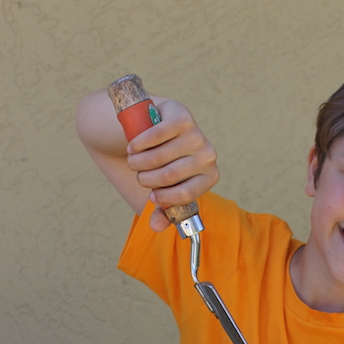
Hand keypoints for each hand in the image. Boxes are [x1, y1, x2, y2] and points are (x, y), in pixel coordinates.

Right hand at [125, 98, 218, 230]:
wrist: (164, 124)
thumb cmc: (168, 162)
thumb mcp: (168, 186)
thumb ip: (164, 210)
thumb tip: (156, 227)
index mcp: (210, 176)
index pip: (186, 195)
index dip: (164, 198)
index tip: (152, 196)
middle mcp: (208, 156)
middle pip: (168, 176)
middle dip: (145, 179)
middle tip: (138, 174)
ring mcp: (197, 135)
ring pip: (157, 157)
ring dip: (137, 163)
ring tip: (133, 161)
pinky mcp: (182, 117)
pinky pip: (154, 136)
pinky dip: (138, 144)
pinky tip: (133, 147)